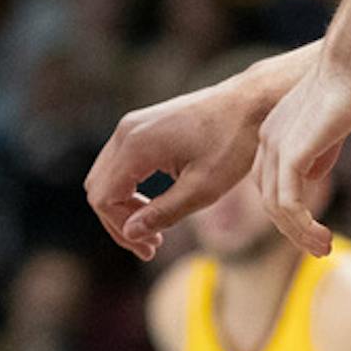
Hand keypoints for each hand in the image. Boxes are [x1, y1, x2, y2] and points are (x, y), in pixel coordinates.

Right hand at [85, 73, 270, 258]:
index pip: (104, 197)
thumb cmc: (233, 142)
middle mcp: (125, 132)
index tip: (149, 249)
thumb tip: (132, 233)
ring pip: (106, 176)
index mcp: (135, 146)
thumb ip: (163, 213)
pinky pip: (119, 164)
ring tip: (153, 230)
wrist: (252, 102)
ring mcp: (131, 126)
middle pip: (98, 187)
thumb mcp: (203, 188)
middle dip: (119, 221)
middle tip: (150, 245)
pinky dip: (128, 189)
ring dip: (123, 206)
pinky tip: (153, 204)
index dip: (120, 229)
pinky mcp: (141, 127)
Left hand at [253, 56, 350, 256]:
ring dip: (300, 233)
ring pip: (277, 207)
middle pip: (269, 199)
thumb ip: (319, 153)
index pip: (270, 185)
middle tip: (321, 249)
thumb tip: (312, 178)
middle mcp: (267, 143)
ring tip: (325, 248)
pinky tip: (324, 236)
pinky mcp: (291, 153)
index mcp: (273, 136)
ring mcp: (275, 148)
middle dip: (293, 229)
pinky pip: (288, 201)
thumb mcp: (331, 128)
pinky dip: (303, 225)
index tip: (314, 230)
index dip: (289, 212)